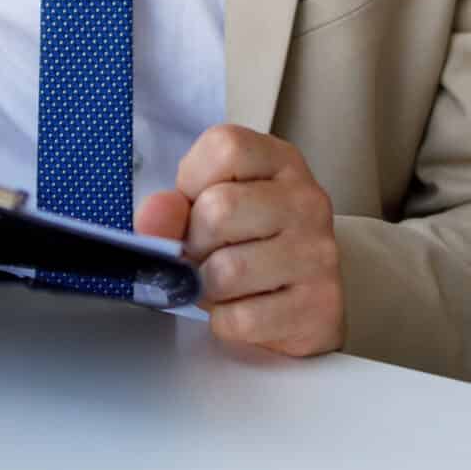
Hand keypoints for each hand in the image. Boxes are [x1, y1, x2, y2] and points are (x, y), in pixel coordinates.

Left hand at [135, 124, 344, 357]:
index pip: (224, 148)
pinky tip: (243, 309)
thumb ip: (175, 207)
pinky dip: (226, 321)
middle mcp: (307, 200)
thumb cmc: (249, 245)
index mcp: (281, 162)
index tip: (197, 204)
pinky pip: (241, 319)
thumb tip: (152, 216)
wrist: (302, 302)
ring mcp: (319, 253)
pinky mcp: (319, 305)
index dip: (191, 182)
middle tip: (207, 255)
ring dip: (207, 289)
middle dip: (194, 244)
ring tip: (224, 285)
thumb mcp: (209, 210)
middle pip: (218, 211)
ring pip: (226, 271)